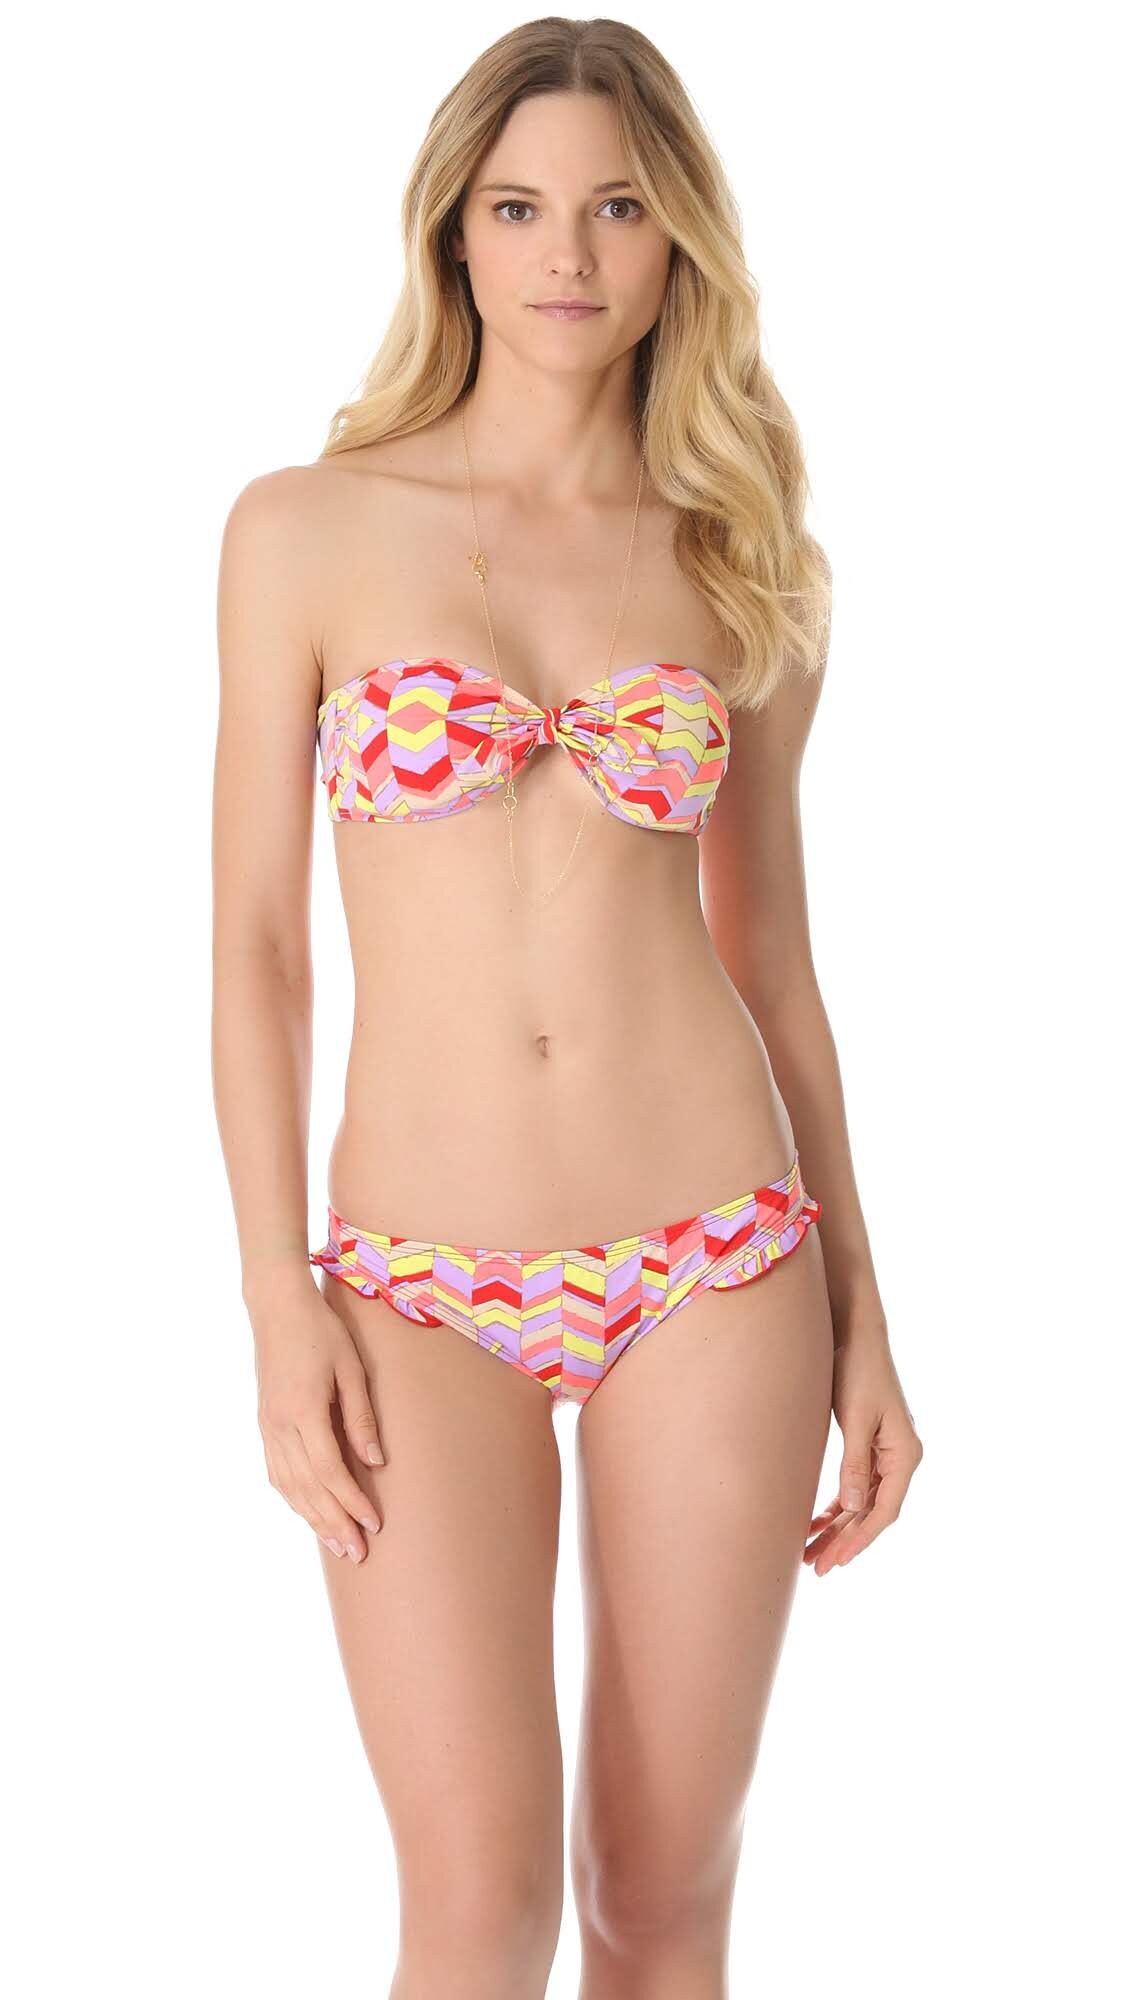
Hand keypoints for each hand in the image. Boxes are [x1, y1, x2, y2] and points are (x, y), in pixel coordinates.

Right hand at [250, 1274, 385, 1561]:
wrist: (277, 1307)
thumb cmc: (321, 1331)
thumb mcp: (351, 1368)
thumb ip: (361, 1417)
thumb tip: (375, 1462)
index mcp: (304, 1411)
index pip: (330, 1471)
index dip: (352, 1502)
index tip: (374, 1525)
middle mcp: (281, 1425)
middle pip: (308, 1489)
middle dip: (334, 1524)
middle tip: (358, 1554)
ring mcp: (268, 1427)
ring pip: (289, 1486)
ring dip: (313, 1519)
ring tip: (336, 1544)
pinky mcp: (265, 1424)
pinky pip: (278, 1472)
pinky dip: (294, 1498)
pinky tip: (309, 1512)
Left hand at [804, 1326, 922, 1574]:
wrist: (855, 1333)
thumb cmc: (857, 1370)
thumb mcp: (855, 1419)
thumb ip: (854, 1465)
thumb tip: (850, 1510)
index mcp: (905, 1453)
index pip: (885, 1511)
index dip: (860, 1539)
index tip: (835, 1561)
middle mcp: (900, 1457)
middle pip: (873, 1512)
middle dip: (844, 1541)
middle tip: (816, 1567)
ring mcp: (887, 1451)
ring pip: (863, 1502)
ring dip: (839, 1527)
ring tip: (811, 1551)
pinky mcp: (870, 1443)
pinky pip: (856, 1485)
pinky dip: (838, 1504)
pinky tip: (818, 1521)